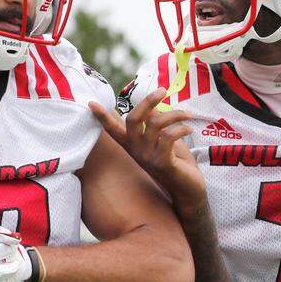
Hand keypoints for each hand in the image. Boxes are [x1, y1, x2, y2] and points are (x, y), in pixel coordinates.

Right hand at [90, 90, 205, 210]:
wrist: (187, 190)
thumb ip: (153, 123)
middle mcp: (136, 151)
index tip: (91, 103)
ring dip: (174, 114)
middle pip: (133, 119)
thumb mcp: (161, 140)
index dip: (102, 117)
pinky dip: (181, 128)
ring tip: (187, 115)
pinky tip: (189, 129)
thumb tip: (151, 105)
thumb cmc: (175, 162)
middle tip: (163, 91)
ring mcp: (148, 158)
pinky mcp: (162, 163)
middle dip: (147, 101)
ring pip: (155, 123)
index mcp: (132, 144)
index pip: (113, 129)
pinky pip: (169, 137)